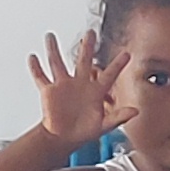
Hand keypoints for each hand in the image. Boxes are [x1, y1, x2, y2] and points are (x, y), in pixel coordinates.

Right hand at [27, 31, 123, 147]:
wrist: (64, 138)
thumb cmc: (84, 132)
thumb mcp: (104, 126)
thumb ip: (119, 117)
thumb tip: (136, 111)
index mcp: (95, 91)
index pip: (109, 75)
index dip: (118, 65)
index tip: (127, 53)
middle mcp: (80, 84)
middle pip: (83, 61)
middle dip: (87, 46)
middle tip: (90, 32)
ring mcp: (63, 86)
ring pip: (57, 63)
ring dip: (53, 50)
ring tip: (50, 36)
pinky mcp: (49, 92)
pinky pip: (41, 77)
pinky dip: (36, 68)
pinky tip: (33, 57)